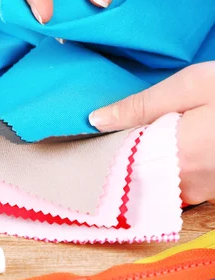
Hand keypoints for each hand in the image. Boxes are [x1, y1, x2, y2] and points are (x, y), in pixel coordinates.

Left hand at [89, 63, 214, 204]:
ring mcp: (206, 193)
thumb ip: (142, 106)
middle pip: (134, 178)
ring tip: (127, 141)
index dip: (97, 153)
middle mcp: (189, 185)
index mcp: (178, 156)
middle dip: (116, 162)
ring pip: (155, 186)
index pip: (118, 165)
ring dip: (138, 168)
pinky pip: (178, 188)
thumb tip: (96, 119)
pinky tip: (160, 151)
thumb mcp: (191, 86)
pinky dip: (163, 173)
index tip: (77, 144)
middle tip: (98, 141)